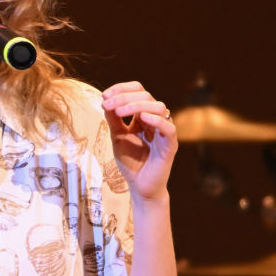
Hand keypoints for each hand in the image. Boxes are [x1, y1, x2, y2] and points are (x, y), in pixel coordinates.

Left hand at [102, 81, 177, 200]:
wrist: (140, 186)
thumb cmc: (131, 163)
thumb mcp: (117, 137)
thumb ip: (113, 120)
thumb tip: (106, 100)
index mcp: (143, 116)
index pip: (138, 92)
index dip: (122, 89)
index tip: (105, 96)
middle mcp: (156, 120)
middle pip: (146, 96)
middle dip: (124, 97)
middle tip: (107, 104)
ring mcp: (164, 131)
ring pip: (158, 107)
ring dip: (136, 105)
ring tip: (119, 111)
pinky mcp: (170, 145)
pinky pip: (168, 128)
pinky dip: (156, 120)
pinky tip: (140, 118)